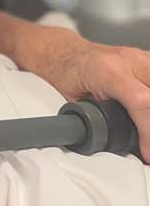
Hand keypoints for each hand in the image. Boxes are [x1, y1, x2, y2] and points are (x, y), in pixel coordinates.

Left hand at [22, 25, 149, 160]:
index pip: (142, 101)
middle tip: (145, 144)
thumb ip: (97, 122)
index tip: (146, 153)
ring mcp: (139, 58)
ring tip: (143, 127)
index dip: (149, 132)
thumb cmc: (67, 73)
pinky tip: (144, 112)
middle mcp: (128, 60)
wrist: (65, 53)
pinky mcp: (146, 60)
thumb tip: (118, 149)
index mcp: (107, 70)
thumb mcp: (77, 102)